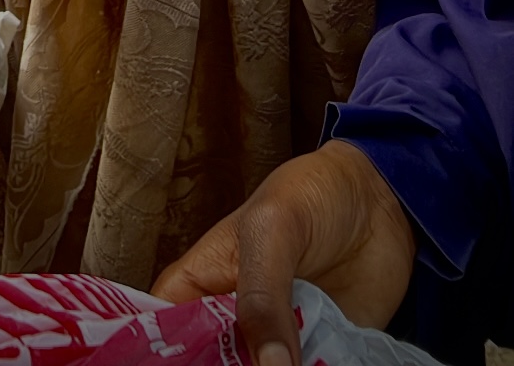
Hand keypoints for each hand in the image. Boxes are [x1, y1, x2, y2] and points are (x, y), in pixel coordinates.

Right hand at [155, 142, 416, 365]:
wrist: (379, 200)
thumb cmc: (309, 194)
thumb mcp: (272, 230)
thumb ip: (262, 296)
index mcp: (197, 288)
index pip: (164, 335)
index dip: (170, 354)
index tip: (206, 362)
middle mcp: (230, 324)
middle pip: (212, 365)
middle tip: (266, 365)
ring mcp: (273, 346)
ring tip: (299, 363)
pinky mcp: (315, 359)